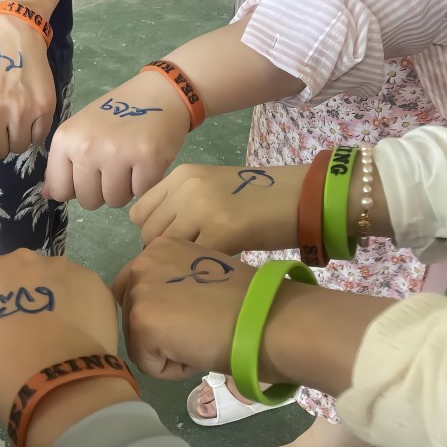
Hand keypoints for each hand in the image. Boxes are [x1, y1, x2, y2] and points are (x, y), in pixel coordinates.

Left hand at [0, 14, 56, 159]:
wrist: (13, 40)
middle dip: (0, 142)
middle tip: (3, 126)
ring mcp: (19, 112)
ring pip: (19, 148)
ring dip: (18, 138)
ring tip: (16, 119)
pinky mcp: (43, 109)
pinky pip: (38, 138)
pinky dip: (34, 131)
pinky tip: (30, 115)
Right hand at [0, 250, 121, 424]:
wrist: (59, 386)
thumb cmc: (4, 375)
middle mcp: (16, 260)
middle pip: (17, 272)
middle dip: (23, 294)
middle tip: (31, 331)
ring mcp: (56, 265)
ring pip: (52, 277)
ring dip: (54, 297)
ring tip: (62, 334)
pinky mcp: (89, 278)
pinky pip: (81, 289)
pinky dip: (81, 306)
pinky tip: (83, 334)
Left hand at [44, 71, 189, 208]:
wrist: (160, 93)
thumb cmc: (117, 113)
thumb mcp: (81, 131)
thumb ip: (62, 163)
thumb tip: (46, 194)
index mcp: (65, 139)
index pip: (59, 190)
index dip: (76, 189)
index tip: (89, 175)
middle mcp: (86, 147)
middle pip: (88, 200)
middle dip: (102, 191)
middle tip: (114, 166)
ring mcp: (117, 154)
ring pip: (114, 201)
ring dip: (124, 189)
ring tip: (130, 164)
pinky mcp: (147, 159)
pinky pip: (141, 193)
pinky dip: (146, 183)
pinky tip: (146, 162)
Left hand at [111, 238, 259, 381]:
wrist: (269, 319)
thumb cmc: (250, 301)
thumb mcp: (204, 274)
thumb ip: (177, 282)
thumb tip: (167, 309)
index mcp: (159, 248)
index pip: (138, 289)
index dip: (164, 312)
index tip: (195, 316)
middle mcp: (142, 262)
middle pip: (131, 314)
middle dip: (158, 332)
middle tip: (196, 332)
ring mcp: (138, 292)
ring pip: (138, 340)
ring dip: (166, 351)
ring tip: (201, 341)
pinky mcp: (141, 323)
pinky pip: (146, 363)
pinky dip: (171, 369)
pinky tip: (197, 353)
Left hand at [130, 164, 307, 254]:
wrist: (307, 197)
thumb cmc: (261, 198)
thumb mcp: (212, 189)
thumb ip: (181, 205)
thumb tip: (156, 239)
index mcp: (181, 175)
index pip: (139, 212)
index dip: (151, 233)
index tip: (170, 246)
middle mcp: (186, 187)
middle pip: (148, 232)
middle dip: (161, 252)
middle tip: (186, 262)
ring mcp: (202, 207)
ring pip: (165, 247)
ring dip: (177, 262)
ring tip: (199, 267)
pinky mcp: (223, 230)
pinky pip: (193, 258)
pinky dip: (200, 269)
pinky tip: (215, 270)